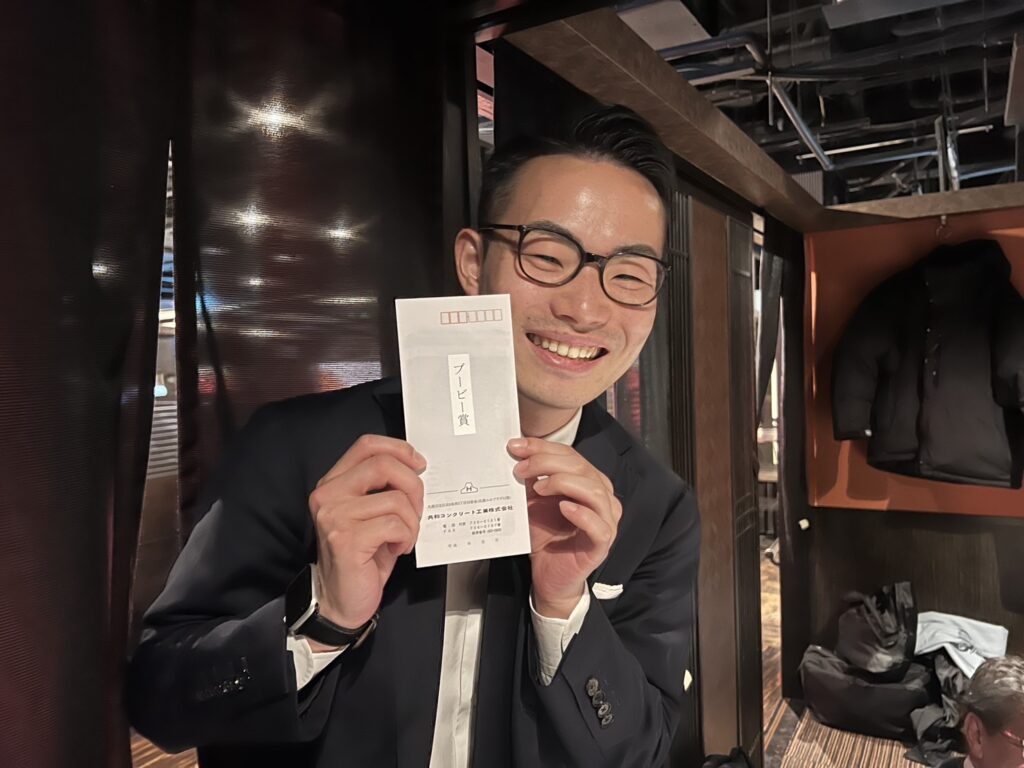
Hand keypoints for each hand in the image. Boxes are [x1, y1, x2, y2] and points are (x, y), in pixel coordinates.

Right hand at [307, 435, 424, 632]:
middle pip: (384, 465)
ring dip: (412, 521)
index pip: (367, 445)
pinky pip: (395, 525)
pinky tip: (397, 548)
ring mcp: (335, 515)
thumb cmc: (361, 557)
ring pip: (396, 499)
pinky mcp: (346, 538)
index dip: (399, 449)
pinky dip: (406, 537)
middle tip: (417, 509)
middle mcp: (329, 495)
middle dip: (413, 486)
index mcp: (334, 483)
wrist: (340, 600)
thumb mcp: (371, 514)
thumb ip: (384, 488)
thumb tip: (416, 469)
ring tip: (403, 537)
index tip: (419, 464)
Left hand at [508, 438, 620, 618]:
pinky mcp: (602, 544)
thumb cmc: (546, 538)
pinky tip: (564, 509)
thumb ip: (530, 479)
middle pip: (581, 469)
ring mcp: (605, 520)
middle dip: (548, 463)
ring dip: (565, 483)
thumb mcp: (533, 503)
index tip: (516, 447)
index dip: (543, 448)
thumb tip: (515, 453)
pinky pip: (599, 526)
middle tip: (521, 468)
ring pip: (594, 492)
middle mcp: (601, 497)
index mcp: (588, 482)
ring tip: (540, 488)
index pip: (570, 456)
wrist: (548, 576)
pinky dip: (583, 514)